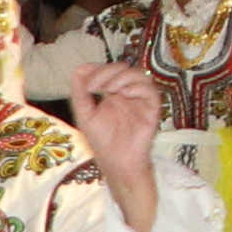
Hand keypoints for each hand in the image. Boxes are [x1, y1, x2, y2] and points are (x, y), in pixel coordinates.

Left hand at [64, 62, 164, 197]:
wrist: (116, 162)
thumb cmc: (101, 141)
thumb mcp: (85, 114)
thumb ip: (80, 93)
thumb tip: (79, 69)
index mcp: (113, 93)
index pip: (109, 70)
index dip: (98, 69)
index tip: (87, 83)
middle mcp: (128, 93)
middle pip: (124, 68)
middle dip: (108, 72)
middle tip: (97, 86)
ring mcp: (141, 100)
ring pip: (140, 75)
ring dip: (123, 77)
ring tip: (109, 90)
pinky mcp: (152, 110)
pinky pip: (151, 91)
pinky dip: (138, 88)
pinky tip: (125, 94)